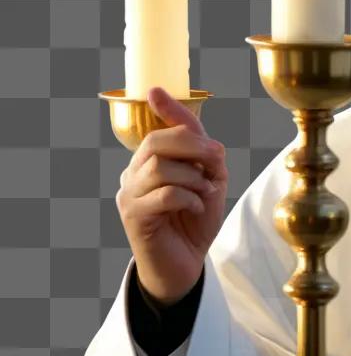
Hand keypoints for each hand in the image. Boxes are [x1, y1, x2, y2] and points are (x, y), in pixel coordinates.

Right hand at [115, 87, 228, 305]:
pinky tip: (196, 207)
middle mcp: (134, 174)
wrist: (184, 264)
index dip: (162, 111)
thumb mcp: (209, 184)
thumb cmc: (194, 222)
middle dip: (193, 145)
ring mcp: (129, 194)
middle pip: (156, 142)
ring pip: (160, 166)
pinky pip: (164, 194)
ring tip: (205, 191)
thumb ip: (209, 161)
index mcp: (151, 163)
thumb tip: (210, 143)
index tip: (156, 91)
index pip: (157, 130)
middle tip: (216, 159)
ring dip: (193, 176)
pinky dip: (189, 197)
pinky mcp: (133, 216)